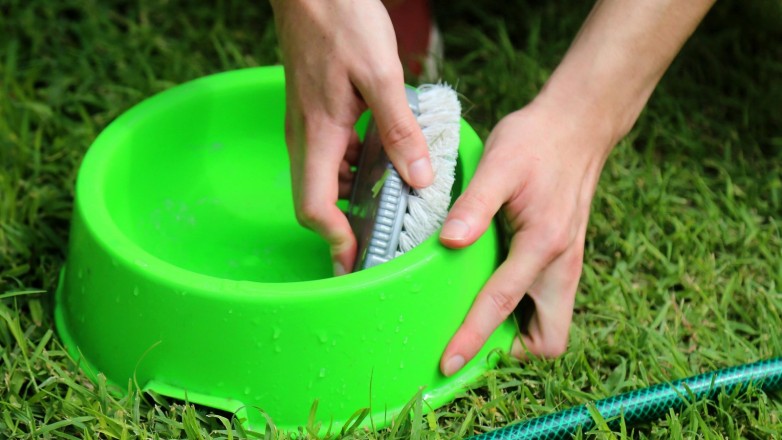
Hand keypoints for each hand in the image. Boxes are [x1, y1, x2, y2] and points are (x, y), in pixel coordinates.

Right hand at [271, 0, 432, 274]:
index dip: (335, 241)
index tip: (356, 262)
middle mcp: (304, 136)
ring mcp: (305, 124)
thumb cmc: (341, 20)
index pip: (315, 208)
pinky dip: (351, 171)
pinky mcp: (313, 111)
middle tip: (372, 249)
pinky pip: (328, 156)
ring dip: (347, 202)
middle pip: (313, 202)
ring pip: (321, 180)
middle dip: (339, 232)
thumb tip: (419, 179)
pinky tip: (380, 163)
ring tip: (383, 212)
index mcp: (319, 134)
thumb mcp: (381, 75)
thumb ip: (400, 130)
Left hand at [436, 0, 714, 376]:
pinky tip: (491, 289)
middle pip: (548, 339)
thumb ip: (474, 204)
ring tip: (476, 320)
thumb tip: (449, 241)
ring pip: (550, 325)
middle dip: (511, 350)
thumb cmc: (537, 141)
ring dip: (518, 333)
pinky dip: (523, 311)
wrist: (578, 124)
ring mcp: (566, 263)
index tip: (448, 363)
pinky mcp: (563, 257)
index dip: (473, 338)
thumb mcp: (500, 164)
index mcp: (543, 245)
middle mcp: (561, 264)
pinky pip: (547, 303)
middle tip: (470, 340)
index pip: (502, 304)